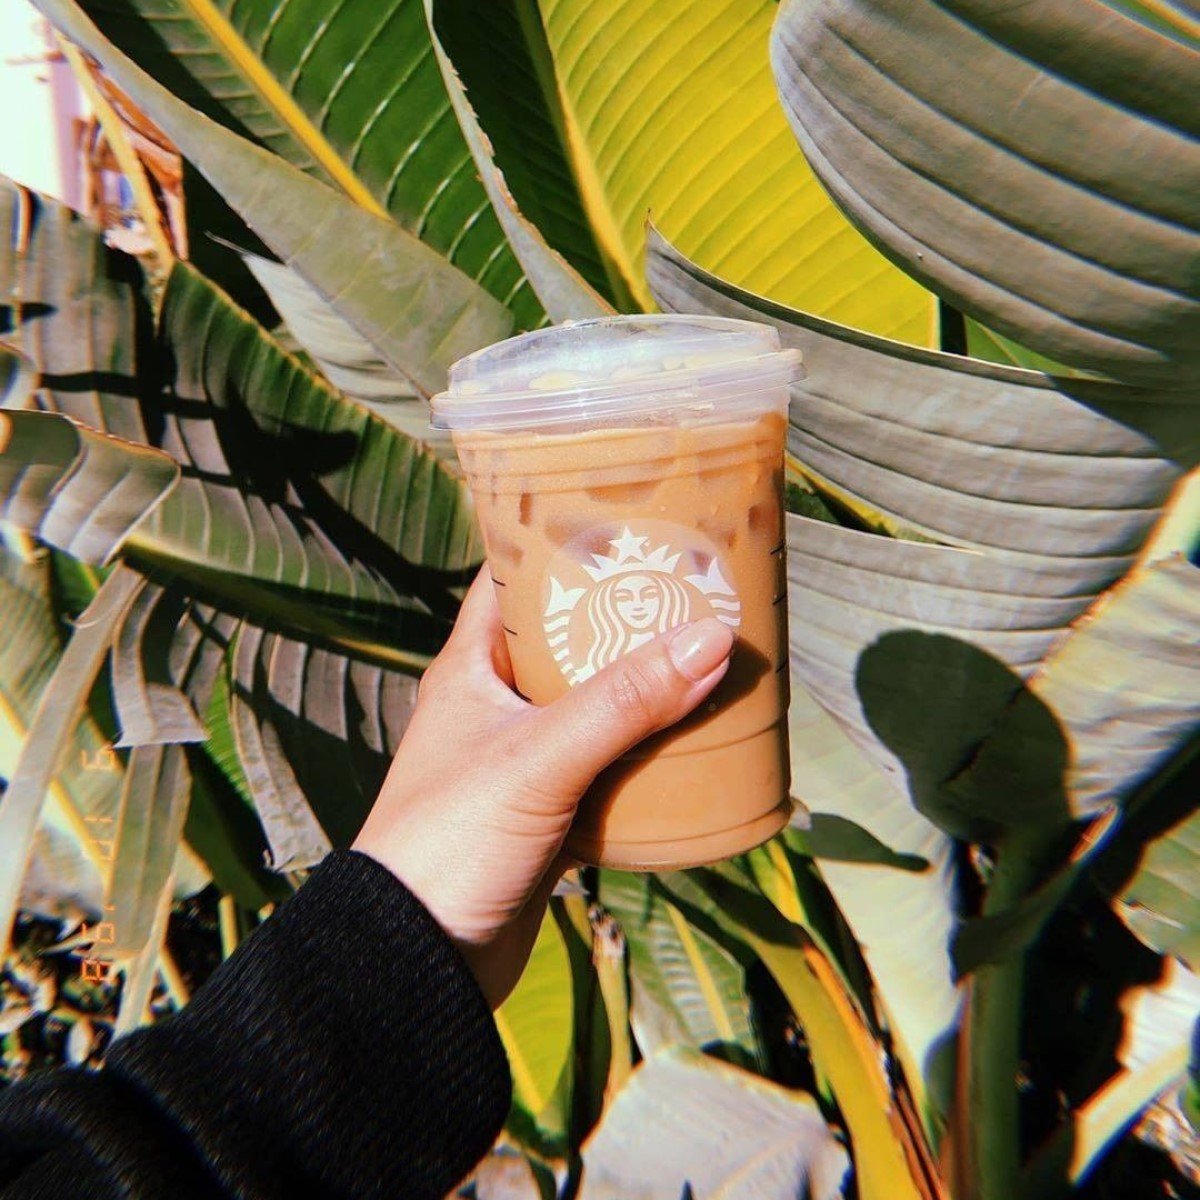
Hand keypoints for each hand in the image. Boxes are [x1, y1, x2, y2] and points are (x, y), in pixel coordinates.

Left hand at [352, 568, 733, 1006]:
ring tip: (713, 659)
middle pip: (569, 643)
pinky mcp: (549, 814)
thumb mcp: (539, 761)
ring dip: (647, 692)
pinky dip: (648, 757)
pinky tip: (698, 746)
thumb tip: (711, 640)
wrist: (419, 962)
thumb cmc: (451, 843)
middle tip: (698, 594)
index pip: (512, 580)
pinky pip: (609, 769)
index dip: (562, 546)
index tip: (630, 525)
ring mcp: (524, 761)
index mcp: (470, 669)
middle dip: (628, 622)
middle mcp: (495, 706)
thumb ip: (622, 704)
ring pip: (596, 708)